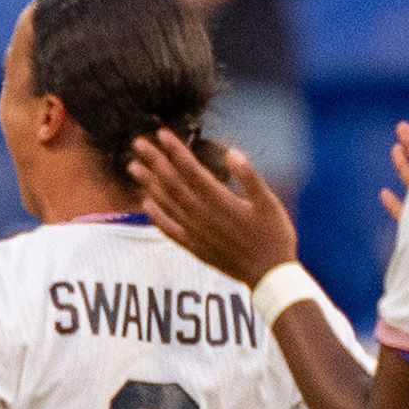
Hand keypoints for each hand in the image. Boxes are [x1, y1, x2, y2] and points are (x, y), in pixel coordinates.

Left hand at [129, 131, 298, 285]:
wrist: (268, 274)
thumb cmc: (274, 235)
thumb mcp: (269, 202)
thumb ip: (250, 177)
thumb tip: (233, 153)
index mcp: (220, 201)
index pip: (191, 170)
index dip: (175, 151)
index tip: (161, 134)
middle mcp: (202, 216)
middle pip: (172, 183)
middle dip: (155, 161)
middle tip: (138, 143)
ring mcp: (195, 232)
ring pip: (166, 203)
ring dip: (149, 183)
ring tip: (134, 166)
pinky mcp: (194, 247)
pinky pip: (169, 229)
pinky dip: (156, 215)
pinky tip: (146, 202)